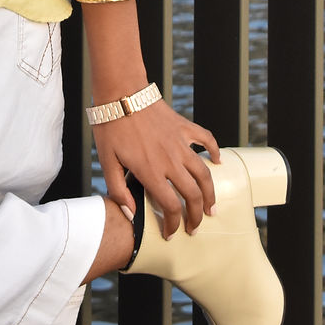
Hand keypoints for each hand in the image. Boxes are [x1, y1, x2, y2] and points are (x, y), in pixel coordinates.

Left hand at [93, 98, 218, 238]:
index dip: (173, 225)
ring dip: (210, 193)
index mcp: (150, 171)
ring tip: (211, 207)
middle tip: (195, 227)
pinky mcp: (183, 127)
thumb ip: (118, 190)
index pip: (170, 207)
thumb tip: (130, 214)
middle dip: (196, 216)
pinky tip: (217, 161)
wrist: (120, 92)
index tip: (171, 233)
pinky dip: (215, 151)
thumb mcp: (106, 161)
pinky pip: (206, 139)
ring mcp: (180, 142)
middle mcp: (170, 160)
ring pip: (204, 173)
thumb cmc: (110, 126)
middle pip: (193, 195)